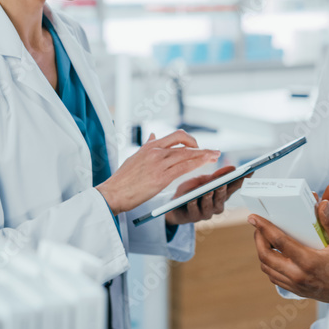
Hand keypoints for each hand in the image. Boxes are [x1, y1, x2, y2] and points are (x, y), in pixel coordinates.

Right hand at [97, 130, 219, 214]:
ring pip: (187, 154)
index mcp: (149, 147)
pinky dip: (197, 164)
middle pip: (184, 142)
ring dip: (204, 154)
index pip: (175, 136)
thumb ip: (147, 146)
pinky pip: (184, 167)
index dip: (190, 139)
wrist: (113, 193)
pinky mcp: (161, 177)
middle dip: (201, 146)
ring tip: (215, 156)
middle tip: (212, 152)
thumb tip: (152, 135)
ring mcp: (158, 163)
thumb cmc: (123, 179)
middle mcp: (155, 151)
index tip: (198, 146)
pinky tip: (206, 164)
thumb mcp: (134, 157)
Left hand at [165, 166, 249, 225]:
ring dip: (209, 198)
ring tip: (208, 191)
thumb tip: (233, 168)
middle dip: (223, 190)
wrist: (173, 205)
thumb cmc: (190, 191)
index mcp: (221, 194)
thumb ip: (216, 176)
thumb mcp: (202, 180)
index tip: (250, 171)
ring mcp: (206, 213)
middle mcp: (216, 205)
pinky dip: (193, 204)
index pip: (234, 186)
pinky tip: (191, 200)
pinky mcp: (193, 218)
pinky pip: (194, 211)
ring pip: (209, 205)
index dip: (242, 180)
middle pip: (222, 197)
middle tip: (223, 183)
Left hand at [248, 182, 328, 314]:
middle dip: (258, 239)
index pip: (279, 242)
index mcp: (310, 262)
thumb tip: (321, 202)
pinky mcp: (300, 292)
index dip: (263, 227)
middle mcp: (300, 277)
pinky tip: (276, 255)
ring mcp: (298, 286)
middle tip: (259, 226)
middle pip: (266, 257)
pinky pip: (276, 279)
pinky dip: (270, 266)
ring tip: (265, 238)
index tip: (254, 217)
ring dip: (262, 253)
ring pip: (268, 270)